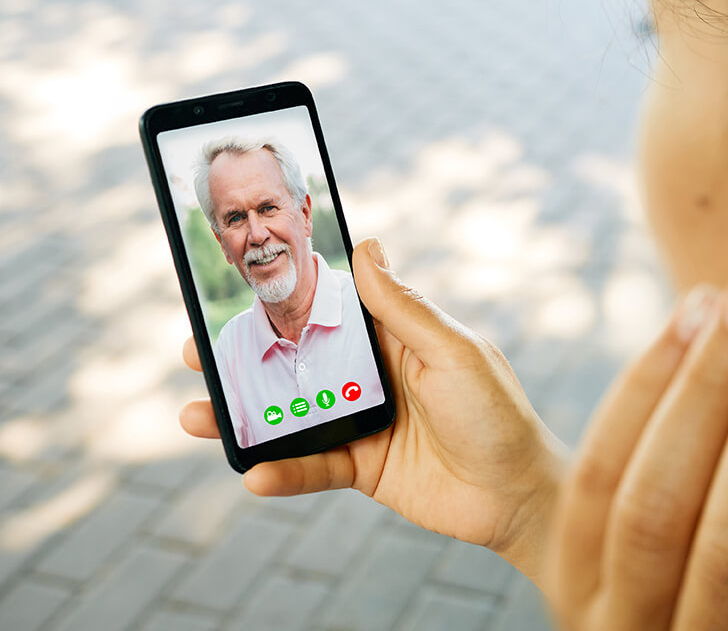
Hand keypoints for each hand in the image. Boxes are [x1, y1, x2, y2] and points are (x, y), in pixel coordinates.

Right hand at [180, 238, 565, 585]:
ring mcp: (364, 421)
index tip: (237, 281)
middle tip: (195, 350)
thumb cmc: (498, 412)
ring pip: (292, 412)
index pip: (333, 306)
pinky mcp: (363, 467)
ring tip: (197, 414)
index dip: (288, 296)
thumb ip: (405, 308)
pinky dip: (283, 471)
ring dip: (246, 414)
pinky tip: (254, 473)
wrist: (520, 495)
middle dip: (246, 355)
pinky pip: (313, 467)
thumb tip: (366, 245)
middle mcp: (373, 374)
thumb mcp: (453, 351)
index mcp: (397, 335)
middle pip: (298, 359)